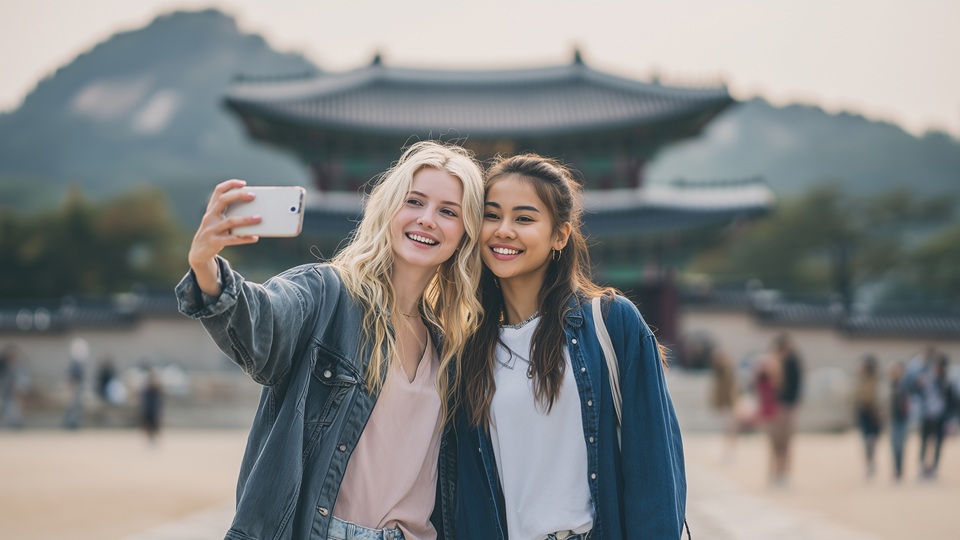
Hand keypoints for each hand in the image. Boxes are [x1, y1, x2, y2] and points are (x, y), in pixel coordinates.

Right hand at [187, 179, 261, 295]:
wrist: (198, 252)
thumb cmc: (214, 233)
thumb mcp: (218, 221)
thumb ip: (230, 214)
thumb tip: (255, 210)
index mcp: (211, 209)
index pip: (218, 191)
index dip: (230, 184)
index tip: (243, 183)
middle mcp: (210, 216)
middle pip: (223, 200)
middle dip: (238, 196)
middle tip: (253, 196)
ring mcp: (211, 229)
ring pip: (229, 221)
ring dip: (246, 219)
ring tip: (259, 218)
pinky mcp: (214, 242)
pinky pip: (232, 239)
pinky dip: (244, 238)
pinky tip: (255, 238)